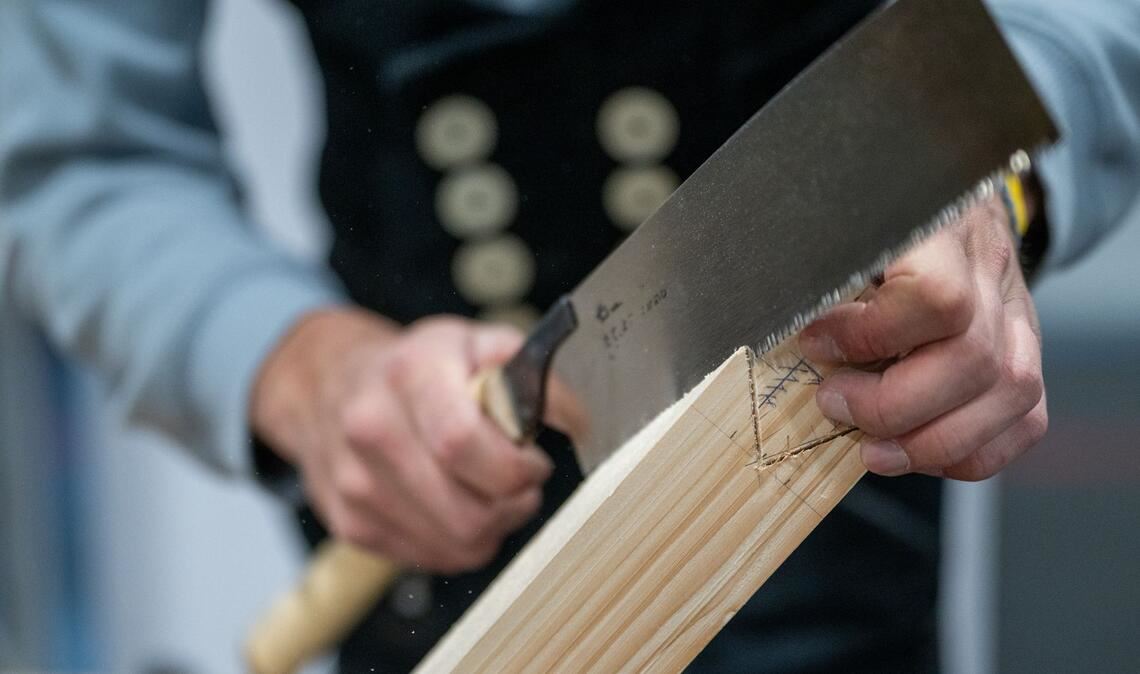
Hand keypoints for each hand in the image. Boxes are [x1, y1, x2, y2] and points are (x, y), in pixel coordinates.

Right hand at [251, 308, 552, 572]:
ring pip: (454, 543)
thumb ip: (532, 372)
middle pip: (465, 509)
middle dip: (513, 503)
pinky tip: (458, 505)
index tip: (534, 460)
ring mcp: (355, 482)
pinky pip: (430, 558)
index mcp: (410, 374)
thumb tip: (577, 420)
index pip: (461, 442)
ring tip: (494, 493)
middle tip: (522, 481)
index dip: (514, 465)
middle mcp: (371, 428)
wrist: (329, 383)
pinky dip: (459, 542)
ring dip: (492, 526)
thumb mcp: (476, 342)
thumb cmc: (416, 365)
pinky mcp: (350, 523)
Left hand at [799, 195, 1046, 479]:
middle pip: (972, 360)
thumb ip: (818, 268)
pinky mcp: (1026, 355)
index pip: (936, 298)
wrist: (942, 196)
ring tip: (870, 448)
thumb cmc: (875, 217)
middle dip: (891, 405)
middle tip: (833, 404)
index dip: (870, 336)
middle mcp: (992, 272)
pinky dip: (968, 452)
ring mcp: (1020, 316)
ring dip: (930, 442)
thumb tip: (779, 326)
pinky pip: (1024, 422)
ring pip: (1007, 396)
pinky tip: (917, 449)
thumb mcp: (841, 224)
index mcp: (943, 229)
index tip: (816, 344)